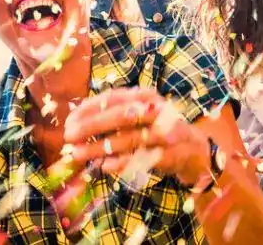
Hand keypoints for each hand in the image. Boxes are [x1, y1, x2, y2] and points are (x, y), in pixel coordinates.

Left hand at [61, 88, 209, 186]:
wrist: (193, 147)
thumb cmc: (157, 126)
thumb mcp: (140, 111)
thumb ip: (115, 112)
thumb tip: (78, 120)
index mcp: (147, 96)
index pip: (114, 98)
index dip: (89, 109)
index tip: (70, 120)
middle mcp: (157, 111)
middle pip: (121, 116)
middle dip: (91, 126)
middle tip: (69, 136)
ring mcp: (164, 134)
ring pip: (127, 140)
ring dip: (98, 148)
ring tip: (77, 154)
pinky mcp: (167, 155)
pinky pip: (137, 160)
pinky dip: (118, 163)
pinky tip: (102, 166)